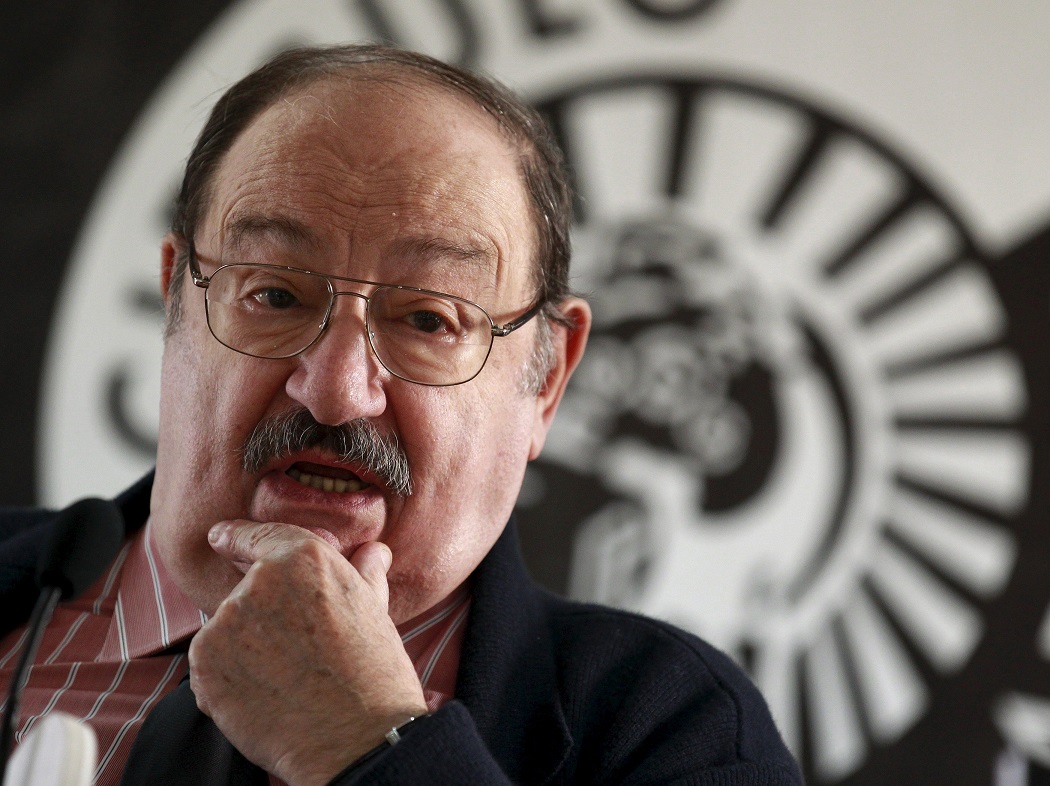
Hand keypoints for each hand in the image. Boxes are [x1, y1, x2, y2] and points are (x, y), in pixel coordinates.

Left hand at [188, 520, 428, 785]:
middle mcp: (260, 581)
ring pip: (227, 630)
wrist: (356, 737)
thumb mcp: (374, 611)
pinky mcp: (204, 663)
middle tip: (294, 650)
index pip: (258, 536)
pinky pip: (210, 665)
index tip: (221, 537)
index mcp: (304, 558)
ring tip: (286, 678)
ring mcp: (227, 622)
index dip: (237, 536)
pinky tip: (264, 695)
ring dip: (244, 649)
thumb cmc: (373, 674)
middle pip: (245, 592)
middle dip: (260, 616)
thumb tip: (371, 552)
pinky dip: (228, 680)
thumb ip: (363, 573)